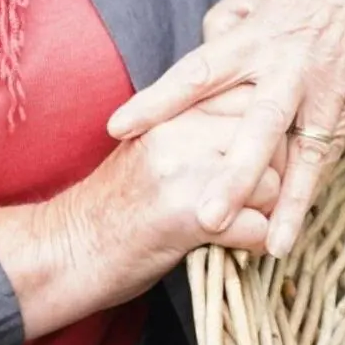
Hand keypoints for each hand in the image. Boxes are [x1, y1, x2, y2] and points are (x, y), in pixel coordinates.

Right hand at [0, 86, 284, 338]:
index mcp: (175, 111)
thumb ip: (195, 127)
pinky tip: (246, 248)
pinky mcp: (192, 218)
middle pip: (269, 136)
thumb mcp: (152, 146)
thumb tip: (248, 122)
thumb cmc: (112, 203)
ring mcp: (189, 173)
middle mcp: (184, 132)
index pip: (248, 96)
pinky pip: (259, 227)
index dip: (265, 128)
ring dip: (268, 209)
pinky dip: (259, 243)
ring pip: (271, 182)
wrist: (67, 249)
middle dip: (277, 167)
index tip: (264, 152)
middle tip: (266, 193)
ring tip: (248, 223)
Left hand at [105, 0, 344, 257]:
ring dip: (282, 200)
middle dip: (232, 175)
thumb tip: (201, 65)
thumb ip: (224, 31)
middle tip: (204, 217)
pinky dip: (310, 193)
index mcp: (254, 35)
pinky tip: (292, 233)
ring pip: (300, 152)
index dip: (157, 101)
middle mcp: (287, 66)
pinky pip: (327, 154)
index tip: (118, 128)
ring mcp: (324, 87)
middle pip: (254, 126)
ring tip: (266, 245)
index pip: (196, 73)